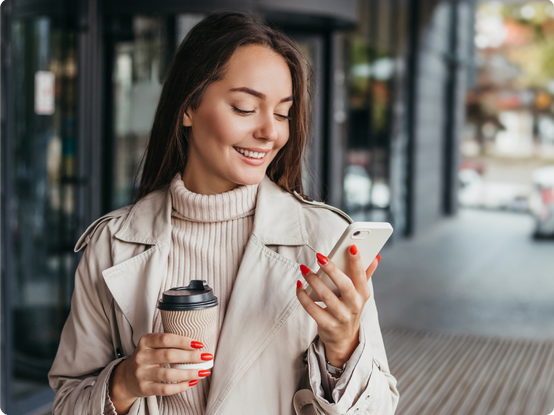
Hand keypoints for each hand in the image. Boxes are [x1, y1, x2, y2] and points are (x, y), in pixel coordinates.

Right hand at [109, 333, 212, 413]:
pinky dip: (180, 387)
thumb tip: (197, 345)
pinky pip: (165, 389)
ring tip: (203, 372)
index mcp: (145, 341)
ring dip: (189, 373)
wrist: (126, 378)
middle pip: (169, 355)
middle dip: (191, 357)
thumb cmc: (147, 358)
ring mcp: (141, 373)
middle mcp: (141, 356)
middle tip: (206, 357)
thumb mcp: (152, 346)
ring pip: (168, 374)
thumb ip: (169, 343)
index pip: (166, 339)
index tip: (199, 344)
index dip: (183, 341)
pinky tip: (192, 383)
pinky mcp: (144, 388)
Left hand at [296, 246, 380, 366]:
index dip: (357, 262)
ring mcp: (341, 317)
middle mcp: (354, 306)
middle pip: (344, 285)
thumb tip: (376, 256)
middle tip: (319, 256)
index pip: (361, 276)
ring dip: (313, 280)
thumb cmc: (350, 308)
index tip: (351, 247)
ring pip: (326, 296)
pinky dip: (303, 296)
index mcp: (363, 294)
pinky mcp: (327, 325)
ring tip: (304, 268)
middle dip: (332, 270)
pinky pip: (312, 309)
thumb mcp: (360, 294)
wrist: (344, 338)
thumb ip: (365, 274)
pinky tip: (299, 285)